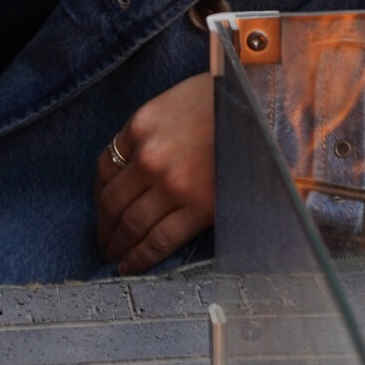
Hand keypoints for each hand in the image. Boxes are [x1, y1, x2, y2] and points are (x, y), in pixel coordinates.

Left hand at [95, 73, 214, 272]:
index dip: (100, 193)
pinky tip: (129, 266)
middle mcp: (149, 156)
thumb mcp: (177, 100)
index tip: (102, 206)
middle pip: (112, 201)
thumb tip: (136, 162)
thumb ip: (153, 130)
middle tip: (102, 240)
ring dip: (117, 245)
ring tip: (113, 256)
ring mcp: (172, 184)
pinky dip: (140, 258)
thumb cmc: (224, 98)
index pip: (105, 167)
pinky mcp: (197, 208)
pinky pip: (159, 241)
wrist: (264, 107)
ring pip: (131, 225)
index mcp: (142, 124)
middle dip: (104, 226)